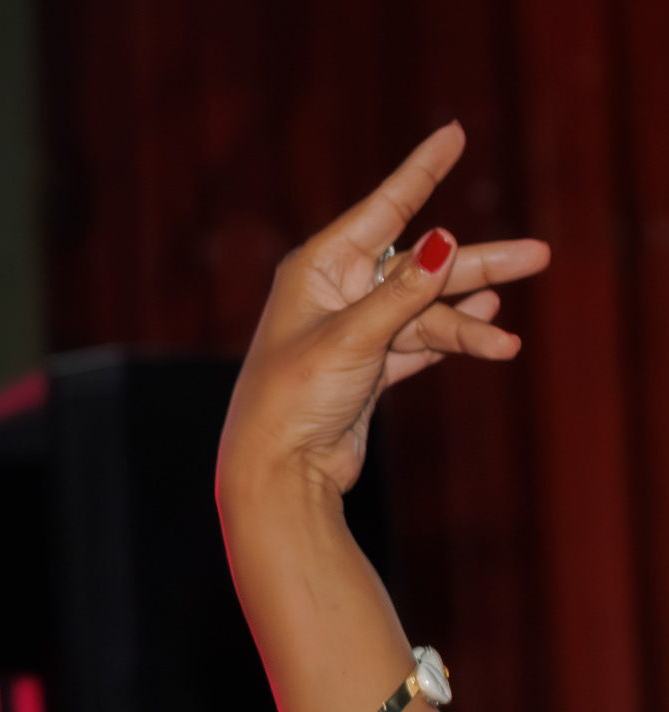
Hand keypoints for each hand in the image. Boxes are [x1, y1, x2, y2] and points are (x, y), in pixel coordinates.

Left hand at [222, 124, 548, 499]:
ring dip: (466, 321)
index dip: (421, 172)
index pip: (382, 209)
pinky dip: (450, 343)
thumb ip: (403, 292)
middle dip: (475, 265)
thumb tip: (446, 240)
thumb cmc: (294, 399)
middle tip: (536, 256)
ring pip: (425, 308)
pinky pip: (420, 342)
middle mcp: (335, 292)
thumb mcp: (353, 338)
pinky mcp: (368, 367)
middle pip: (419, 264)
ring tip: (506, 337)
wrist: (279, 473)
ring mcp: (354, 329)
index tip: (453, 134)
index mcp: (317, 269)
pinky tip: (489, 340)